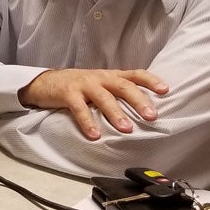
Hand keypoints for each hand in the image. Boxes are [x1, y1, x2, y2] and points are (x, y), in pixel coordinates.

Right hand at [18, 68, 168, 139]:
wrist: (44, 82)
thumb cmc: (76, 86)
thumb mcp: (99, 84)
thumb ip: (117, 92)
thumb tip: (142, 110)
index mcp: (110, 75)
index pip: (135, 74)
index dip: (151, 81)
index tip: (165, 91)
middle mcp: (100, 78)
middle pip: (123, 86)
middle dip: (139, 101)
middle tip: (151, 116)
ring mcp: (83, 85)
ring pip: (104, 97)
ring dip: (116, 114)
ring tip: (126, 129)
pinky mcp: (67, 94)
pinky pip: (79, 109)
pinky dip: (88, 122)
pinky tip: (94, 135)